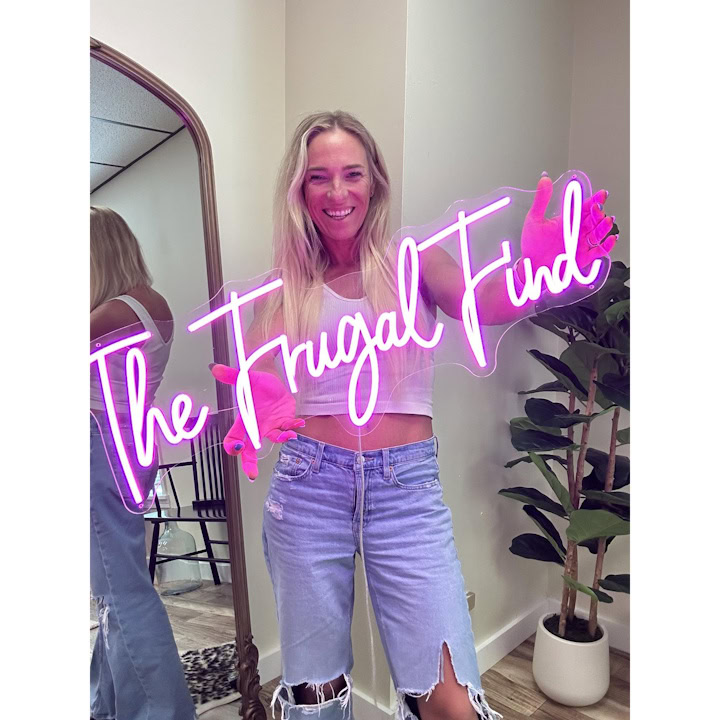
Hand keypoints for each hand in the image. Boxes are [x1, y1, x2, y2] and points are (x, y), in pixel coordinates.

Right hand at [210, 364, 304, 479]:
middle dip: (250, 463)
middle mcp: (256, 427)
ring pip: (274, 439)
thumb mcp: (244, 378)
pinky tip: (299, 423)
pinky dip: (294, 427)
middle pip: (250, 450)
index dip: (233, 446)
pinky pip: (288, 427)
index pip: (233, 438)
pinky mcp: (284, 421)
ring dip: (281, 438)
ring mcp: (271, 425)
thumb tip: (215, 368)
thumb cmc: (255, 382)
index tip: (238, 447)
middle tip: (252, 475)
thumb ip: (231, 376)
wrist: (271, 380)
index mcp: (244, 420)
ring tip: (288, 435)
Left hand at [520, 176, 617, 274]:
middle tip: (598, 210)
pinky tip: (611, 239)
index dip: (594, 200)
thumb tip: (544, 180)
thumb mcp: (534, 219)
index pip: (584, 207)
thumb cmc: (532, 244)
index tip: (601, 195)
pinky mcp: (583, 257)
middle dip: (599, 213)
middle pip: (594, 219)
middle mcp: (576, 231)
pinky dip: (606, 246)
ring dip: (604, 227)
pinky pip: (598, 251)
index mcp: (567, 220)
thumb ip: (541, 200)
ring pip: (598, 233)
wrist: (530, 266)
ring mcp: (581, 244)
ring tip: (607, 221)